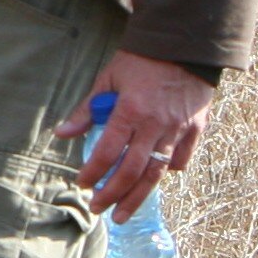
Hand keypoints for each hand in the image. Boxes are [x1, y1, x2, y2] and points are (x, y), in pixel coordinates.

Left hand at [57, 51, 216, 222]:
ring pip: (156, 172)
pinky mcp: (195, 128)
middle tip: (98, 208)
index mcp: (130, 110)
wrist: (186, 44)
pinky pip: (180, 159)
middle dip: (113, 194)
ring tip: (122, 213)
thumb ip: (87, 109)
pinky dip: (167, 171)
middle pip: (132, 170)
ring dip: (137, 196)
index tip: (82, 183)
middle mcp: (155, 124)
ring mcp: (177, 128)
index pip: (108, 151)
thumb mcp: (109, 78)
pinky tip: (153, 180)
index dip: (94, 172)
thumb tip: (62, 134)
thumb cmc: (142, 60)